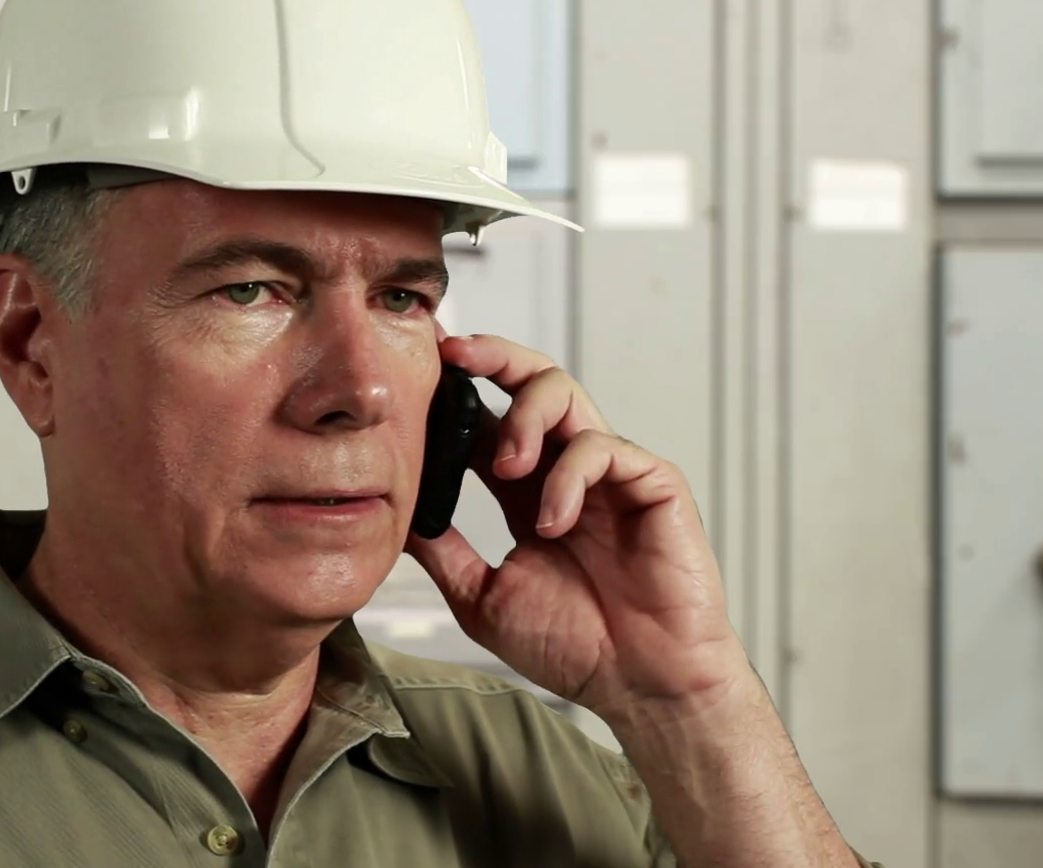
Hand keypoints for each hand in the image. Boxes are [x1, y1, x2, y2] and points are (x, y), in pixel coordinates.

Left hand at [405, 333, 751, 719]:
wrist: (641, 686)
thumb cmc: (577, 647)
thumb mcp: (483, 596)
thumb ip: (444, 550)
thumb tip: (389, 514)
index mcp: (529, 489)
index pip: (489, 418)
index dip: (455, 391)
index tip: (417, 370)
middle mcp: (568, 470)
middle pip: (532, 381)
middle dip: (492, 356)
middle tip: (454, 356)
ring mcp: (612, 473)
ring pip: (567, 395)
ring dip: (525, 418)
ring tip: (504, 468)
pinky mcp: (653, 483)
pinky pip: (605, 448)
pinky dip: (568, 477)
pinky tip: (553, 522)